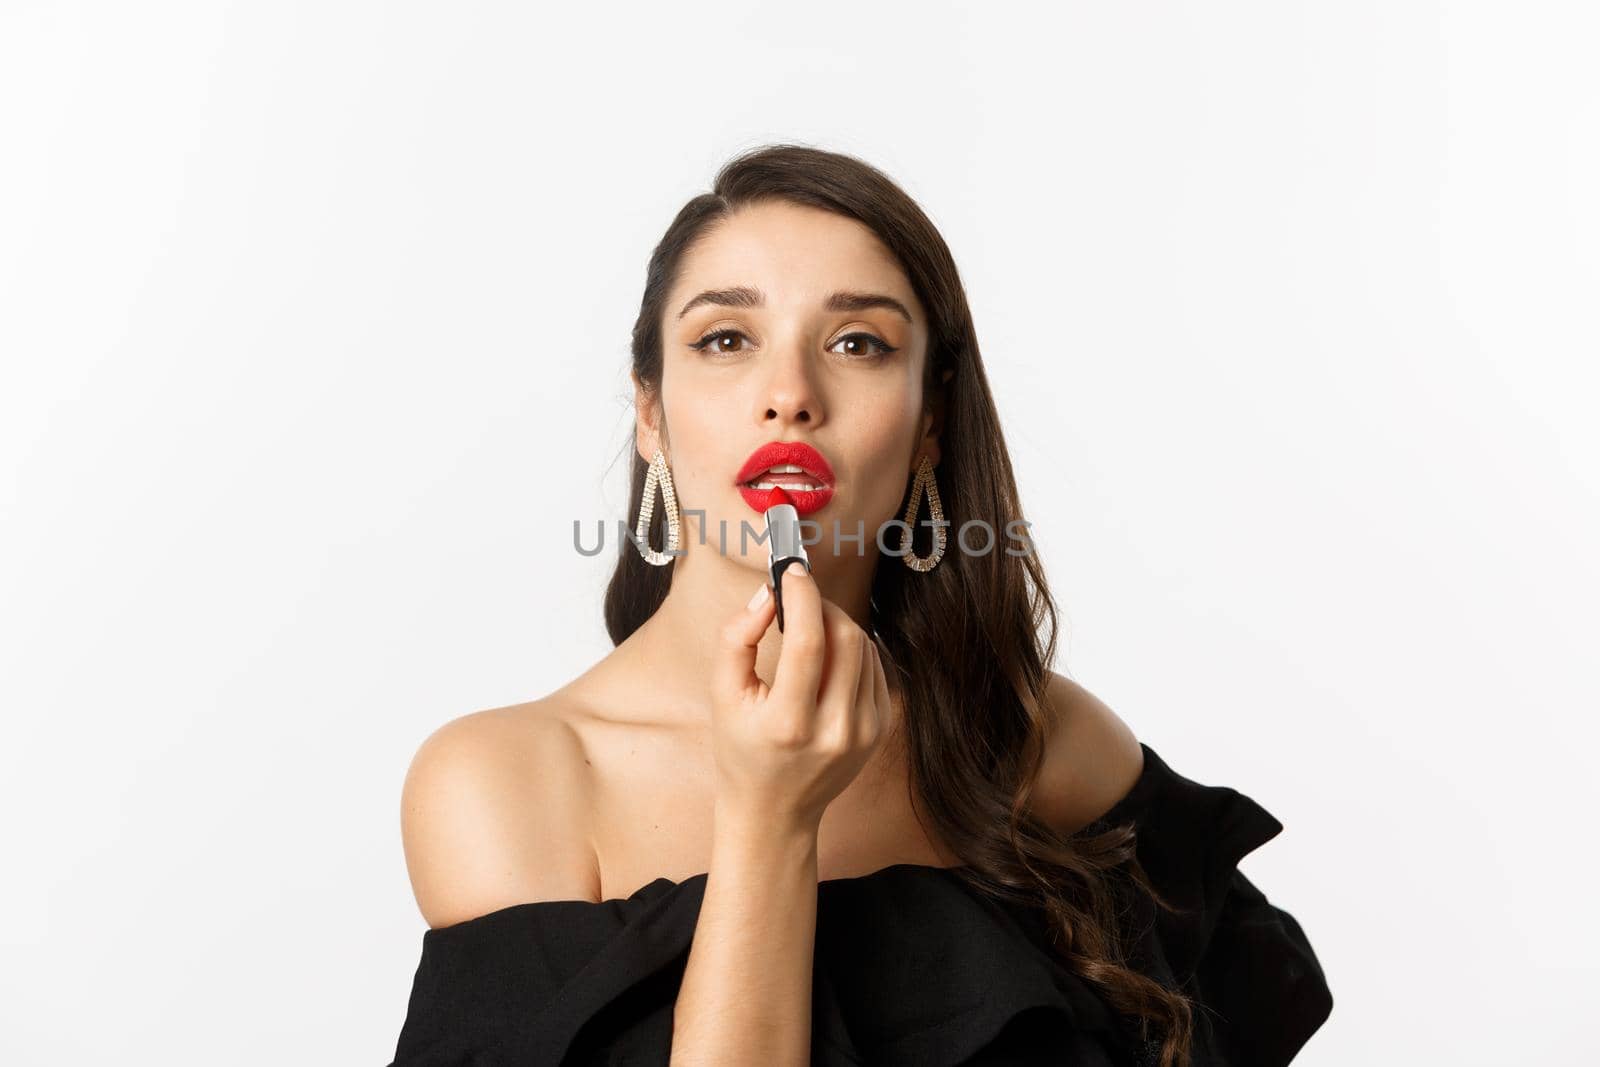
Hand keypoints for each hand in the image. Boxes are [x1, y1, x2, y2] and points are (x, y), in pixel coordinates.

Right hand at [709, 562, 890, 833]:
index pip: (808, 643)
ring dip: (837, 624)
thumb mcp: (721, 696)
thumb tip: (770, 595)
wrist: (774, 811)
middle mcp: (834, 731)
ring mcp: (864, 733)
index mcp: (788, 725)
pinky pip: (874, 667)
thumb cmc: (741, 750)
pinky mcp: (880, 730)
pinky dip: (853, 649)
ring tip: (809, 629)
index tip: (794, 570)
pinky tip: (828, 658)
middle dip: (822, 605)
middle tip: (799, 598)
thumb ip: (737, 637)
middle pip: (845, 638)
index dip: (803, 596)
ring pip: (864, 648)